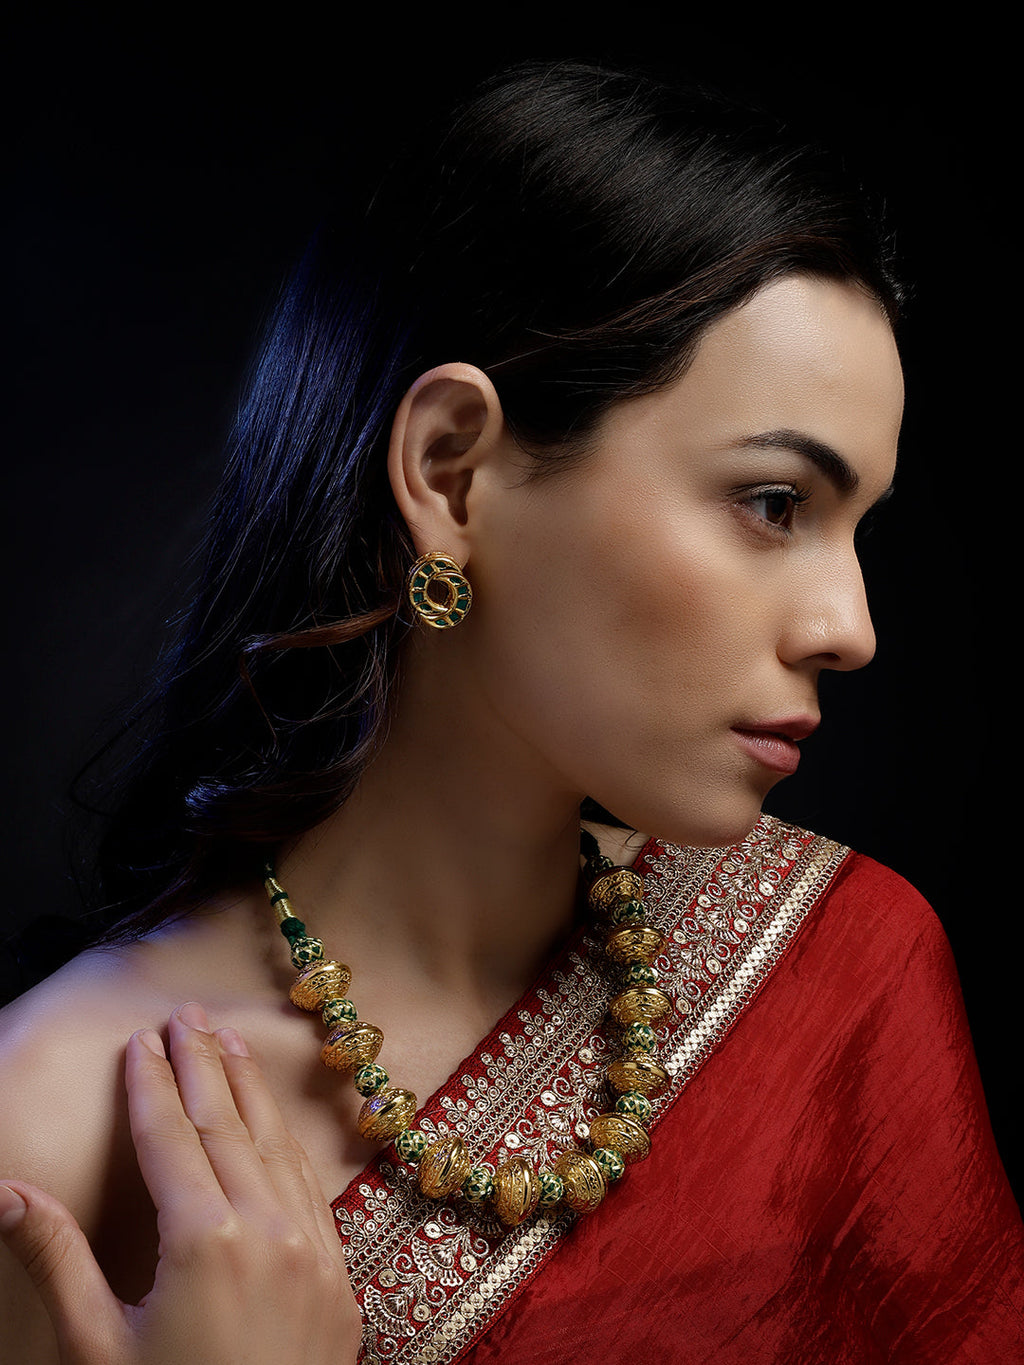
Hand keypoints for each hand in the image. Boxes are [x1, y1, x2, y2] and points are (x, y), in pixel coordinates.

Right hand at [0, 1002, 361, 1364]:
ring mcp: (313, 1249)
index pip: (171, 1138)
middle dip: (201, 1065)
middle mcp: (270, 1227)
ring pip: (276, 1146)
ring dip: (248, 1091)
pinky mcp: (338, 1276)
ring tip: (226, 1043)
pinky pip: (311, 1187)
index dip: (151, 1085)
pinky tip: (273, 1125)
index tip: (139, 1041)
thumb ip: (57, 1260)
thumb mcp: (95, 1350)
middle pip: (227, 1125)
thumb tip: (6, 1189)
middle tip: (183, 1016)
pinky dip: (287, 1143)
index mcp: (206, 1239)